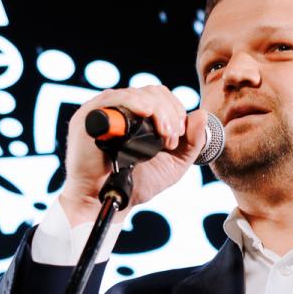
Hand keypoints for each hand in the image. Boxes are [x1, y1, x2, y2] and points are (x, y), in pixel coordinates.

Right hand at [60, 85, 210, 223]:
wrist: (109, 201)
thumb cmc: (137, 184)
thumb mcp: (174, 163)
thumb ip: (192, 142)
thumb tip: (202, 113)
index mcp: (137, 115)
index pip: (160, 95)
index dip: (175, 109)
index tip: (179, 135)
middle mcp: (120, 108)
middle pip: (152, 92)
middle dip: (170, 113)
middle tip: (172, 140)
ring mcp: (104, 110)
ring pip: (138, 94)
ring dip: (158, 112)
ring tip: (164, 138)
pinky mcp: (89, 116)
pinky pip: (114, 98)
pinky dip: (134, 102)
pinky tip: (147, 113)